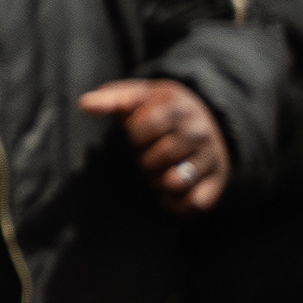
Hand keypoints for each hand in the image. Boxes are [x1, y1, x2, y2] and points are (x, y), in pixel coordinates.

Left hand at [80, 79, 229, 213]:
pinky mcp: (218, 180)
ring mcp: (211, 157)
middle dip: (142, 161)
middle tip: (146, 155)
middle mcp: (199, 132)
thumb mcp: (138, 96)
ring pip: (176, 182)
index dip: (132, 136)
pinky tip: (167, 198)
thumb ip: (111, 100)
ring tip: (156, 174)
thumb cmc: (159, 108)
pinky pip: (197, 203)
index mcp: (177, 109)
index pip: (142, 130)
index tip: (136, 134)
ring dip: (157, 183)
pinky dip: (178, 206)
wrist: (207, 115)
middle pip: (157, 158)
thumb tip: (84, 106)